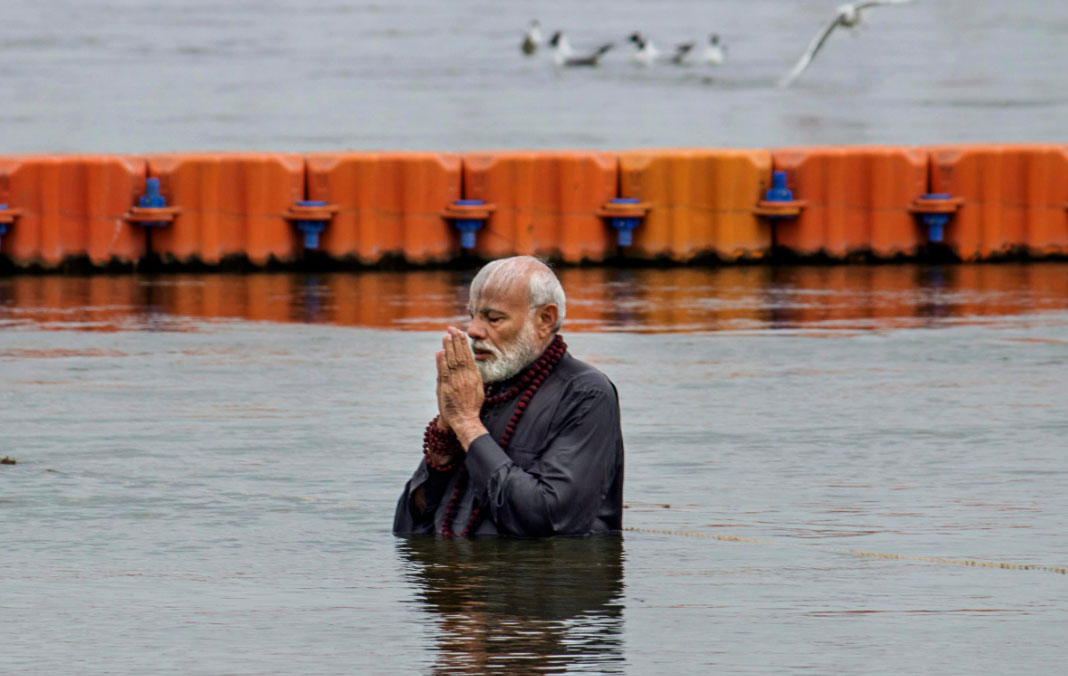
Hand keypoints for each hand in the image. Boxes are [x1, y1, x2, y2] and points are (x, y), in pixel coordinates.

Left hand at [436, 326, 486, 447]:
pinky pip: (445, 372)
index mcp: (473, 375)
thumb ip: (470, 372)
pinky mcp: (447, 387)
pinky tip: (442, 352)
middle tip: (452, 328)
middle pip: (460, 355)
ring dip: (449, 347)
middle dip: (456, 341)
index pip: (467, 355)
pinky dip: (443, 361)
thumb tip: (473, 364)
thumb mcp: (476, 386)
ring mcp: (456, 382)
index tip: (459, 332)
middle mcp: (465, 377)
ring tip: (446, 335)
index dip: (463, 343)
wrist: (465, 419)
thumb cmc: (470, 405)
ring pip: (452, 361)